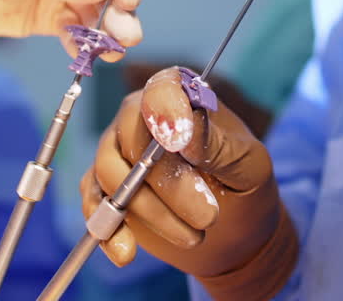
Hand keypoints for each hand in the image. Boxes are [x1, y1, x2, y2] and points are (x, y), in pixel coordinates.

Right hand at [81, 68, 297, 299]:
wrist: (234, 236)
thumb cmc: (246, 190)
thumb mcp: (249, 167)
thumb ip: (217, 145)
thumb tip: (182, 129)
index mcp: (182, 99)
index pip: (161, 89)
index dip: (164, 110)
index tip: (178, 143)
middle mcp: (141, 118)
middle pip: (131, 140)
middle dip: (167, 184)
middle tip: (208, 216)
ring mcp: (118, 153)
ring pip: (109, 174)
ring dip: (148, 212)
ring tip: (192, 236)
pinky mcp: (106, 191)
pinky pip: (93, 205)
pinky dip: (108, 231)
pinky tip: (127, 253)